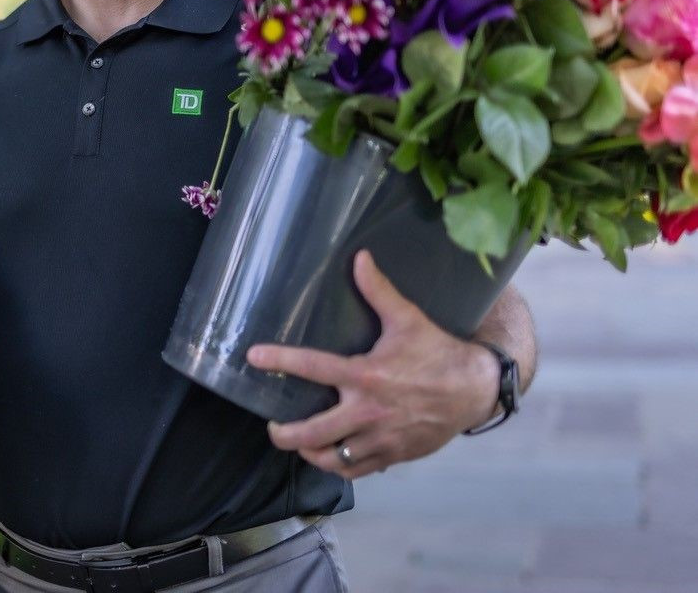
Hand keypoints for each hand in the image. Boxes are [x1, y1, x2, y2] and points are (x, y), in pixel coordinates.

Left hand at [246, 250, 499, 479]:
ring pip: (333, 458)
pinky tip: (330, 455)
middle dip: (285, 433)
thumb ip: (379, 291)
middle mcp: (369, 411)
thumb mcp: (408, 319)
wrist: (475, 390)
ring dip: (310, 453)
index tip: (253, 356)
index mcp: (366, 375)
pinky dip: (339, 466)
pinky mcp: (393, 454)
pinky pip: (357, 470)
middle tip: (272, 425)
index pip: (313, 367)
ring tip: (297, 442)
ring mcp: (381, 438)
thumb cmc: (438, 352)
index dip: (279, 360)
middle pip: (313, 432)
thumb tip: (359, 257)